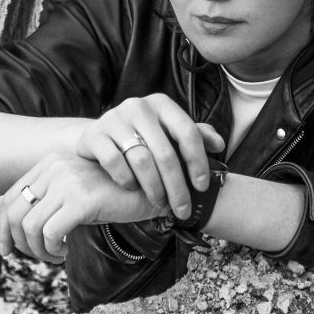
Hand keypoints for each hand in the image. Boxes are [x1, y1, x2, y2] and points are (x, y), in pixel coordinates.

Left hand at [0, 154, 163, 261]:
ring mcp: (68, 181)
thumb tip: (16, 232)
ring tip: (55, 256)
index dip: (3, 228)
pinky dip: (52, 250)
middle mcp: (55, 167)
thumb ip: (49, 199)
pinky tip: (65, 252)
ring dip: (38, 251)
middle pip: (14, 212)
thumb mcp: (76, 190)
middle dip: (17, 243)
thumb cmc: (114, 193)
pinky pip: (50, 233)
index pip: (10, 197)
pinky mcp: (82, 199)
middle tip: (36, 257)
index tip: (8, 249)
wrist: (152, 186)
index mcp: (50, 162)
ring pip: (29, 226)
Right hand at [75, 93, 224, 219]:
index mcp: (162, 104)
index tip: (202, 187)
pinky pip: (114, 162)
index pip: (188, 132)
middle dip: (177, 186)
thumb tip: (219, 144)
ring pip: (141, 160)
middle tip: (183, 210)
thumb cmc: (143, 138)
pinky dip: (126, 180)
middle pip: (165, 152)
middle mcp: (138, 106)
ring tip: (160, 203)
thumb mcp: (169, 134)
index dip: (198, 162)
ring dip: (154, 188)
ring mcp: (114, 118)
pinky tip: (132, 188)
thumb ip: (195, 137)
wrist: (99, 137)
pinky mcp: (94, 134)